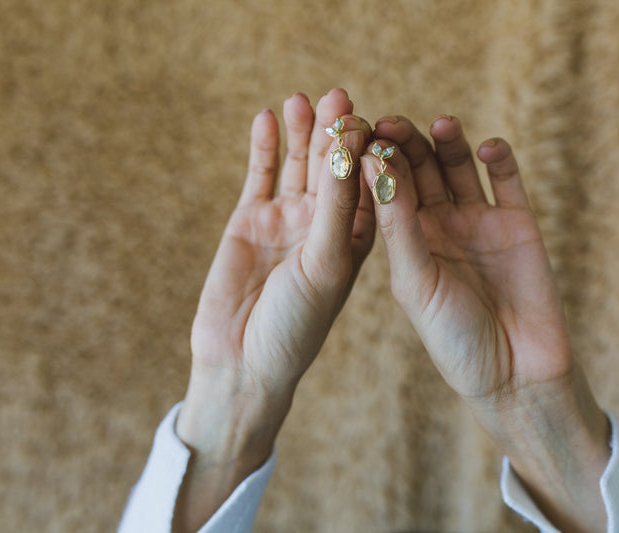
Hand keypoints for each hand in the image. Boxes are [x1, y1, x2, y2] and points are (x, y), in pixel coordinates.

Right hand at [173, 89, 373, 531]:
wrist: (240, 361)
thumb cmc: (296, 325)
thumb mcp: (326, 264)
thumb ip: (336, 208)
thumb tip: (349, 149)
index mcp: (358, 239)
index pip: (371, 186)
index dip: (373, 154)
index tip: (377, 121)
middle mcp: (327, 224)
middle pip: (336, 168)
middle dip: (338, 134)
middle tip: (340, 96)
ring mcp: (289, 219)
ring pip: (299, 165)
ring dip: (302, 132)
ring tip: (303, 98)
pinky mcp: (252, 219)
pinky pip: (261, 175)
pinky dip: (264, 147)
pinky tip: (267, 117)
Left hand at [364, 115, 609, 532]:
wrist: (516, 372)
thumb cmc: (454, 337)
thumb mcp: (416, 280)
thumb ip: (397, 222)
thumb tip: (372, 160)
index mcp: (403, 240)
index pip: (382, 188)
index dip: (370, 160)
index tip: (355, 134)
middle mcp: (438, 224)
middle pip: (418, 170)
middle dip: (404, 144)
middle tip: (392, 122)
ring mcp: (478, 220)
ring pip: (459, 167)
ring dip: (448, 143)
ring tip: (439, 124)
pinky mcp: (518, 221)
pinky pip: (507, 180)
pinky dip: (498, 159)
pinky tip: (486, 147)